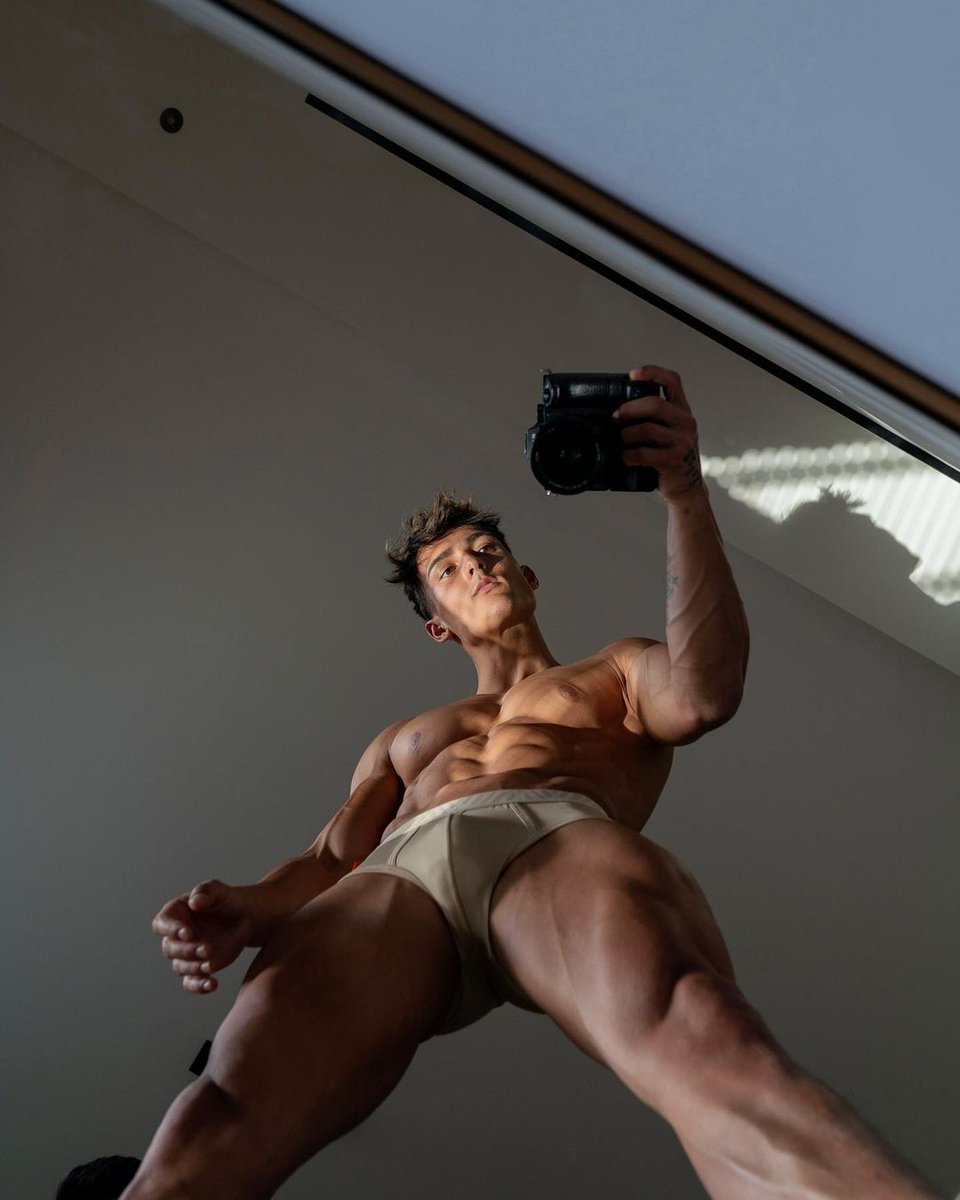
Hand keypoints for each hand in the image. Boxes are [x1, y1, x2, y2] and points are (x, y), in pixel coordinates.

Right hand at [152, 879, 254, 994]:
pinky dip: (199, 986)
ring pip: (180, 967)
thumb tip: (194, 902)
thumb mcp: (219, 890)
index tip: (187, 932)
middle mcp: (177, 937)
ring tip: (210, 966)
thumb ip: (206, 892)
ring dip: (193, 968)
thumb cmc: (228, 899)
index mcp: (175, 914)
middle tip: (206, 949)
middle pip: (170, 948)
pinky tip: (212, 984)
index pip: (162, 924)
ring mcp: (187, 954)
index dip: (171, 929)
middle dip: (186, 951)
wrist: (247, 917)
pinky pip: (192, 982)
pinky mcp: (199, 968)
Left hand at [612, 365, 703, 501]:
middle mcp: (686, 422)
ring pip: (646, 429)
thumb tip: (619, 410)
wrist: (686, 488)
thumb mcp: (669, 432)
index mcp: (683, 411)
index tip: (632, 375)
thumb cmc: (671, 458)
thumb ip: (654, 418)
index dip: (652, 373)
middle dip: (629, 409)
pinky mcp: (673, 460)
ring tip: (621, 442)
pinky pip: (644, 453)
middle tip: (615, 417)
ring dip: (626, 435)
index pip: (672, 381)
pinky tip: (626, 458)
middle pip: (654, 404)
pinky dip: (629, 455)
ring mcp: (682, 441)